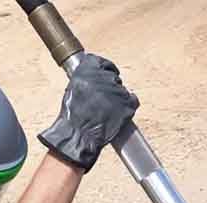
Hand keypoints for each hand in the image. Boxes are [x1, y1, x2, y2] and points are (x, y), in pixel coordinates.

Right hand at [37, 54, 139, 170]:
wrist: (77, 135)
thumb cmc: (72, 115)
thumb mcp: (73, 87)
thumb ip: (86, 78)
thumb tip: (97, 75)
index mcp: (88, 69)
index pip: (103, 62)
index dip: (106, 68)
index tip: (107, 73)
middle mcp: (104, 77)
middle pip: (113, 77)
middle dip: (110, 87)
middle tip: (102, 100)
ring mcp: (118, 91)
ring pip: (122, 90)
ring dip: (117, 98)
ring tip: (106, 111)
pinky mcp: (128, 104)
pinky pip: (133, 101)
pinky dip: (127, 107)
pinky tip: (117, 114)